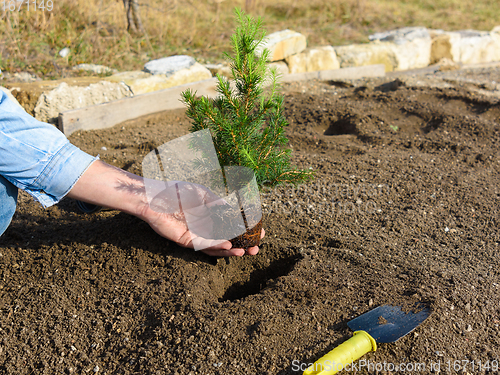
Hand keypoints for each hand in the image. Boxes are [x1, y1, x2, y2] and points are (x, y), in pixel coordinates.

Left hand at [142, 180, 263, 255]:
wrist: (156, 196)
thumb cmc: (178, 191)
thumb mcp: (203, 194)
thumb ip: (218, 202)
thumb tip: (235, 210)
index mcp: (210, 216)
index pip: (231, 226)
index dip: (245, 230)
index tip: (260, 232)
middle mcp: (204, 228)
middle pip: (226, 239)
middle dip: (242, 245)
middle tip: (256, 248)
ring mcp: (196, 235)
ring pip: (216, 247)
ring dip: (231, 250)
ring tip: (244, 251)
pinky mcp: (186, 240)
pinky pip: (204, 246)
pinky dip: (216, 246)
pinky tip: (228, 245)